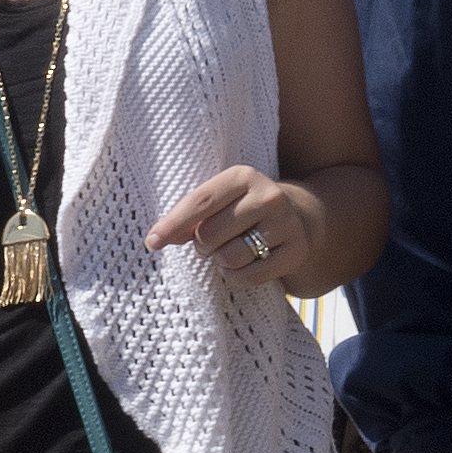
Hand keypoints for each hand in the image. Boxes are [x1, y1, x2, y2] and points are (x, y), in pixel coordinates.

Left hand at [146, 163, 315, 292]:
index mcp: (243, 176)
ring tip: (230, 250)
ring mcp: (286, 224)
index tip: (152, 242)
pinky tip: (244, 264)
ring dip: (220, 261)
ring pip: (229, 257)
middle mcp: (269, 196)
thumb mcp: (219, 200)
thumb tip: (157, 239)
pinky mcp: (296, 251)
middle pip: (210, 234)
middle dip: (202, 245)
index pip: (200, 202)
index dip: (173, 224)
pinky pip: (250, 276)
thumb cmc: (243, 209)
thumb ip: (188, 216)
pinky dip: (237, 277)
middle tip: (211, 242)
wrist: (299, 216)